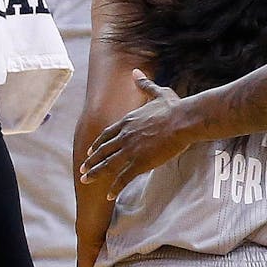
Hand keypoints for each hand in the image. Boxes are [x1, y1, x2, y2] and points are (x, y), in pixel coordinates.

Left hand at [80, 69, 191, 197]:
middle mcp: (125, 135)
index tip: (91, 151)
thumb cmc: (174, 107)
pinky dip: (115, 187)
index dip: (98, 144)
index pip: (107, 134)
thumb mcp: (157, 92)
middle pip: (103, 151)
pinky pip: (123, 178)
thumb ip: (144, 84)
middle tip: (83, 169)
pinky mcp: (140, 162)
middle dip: (91, 161)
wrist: (183, 120)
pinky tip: (109, 195)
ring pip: (108, 165)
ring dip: (96, 174)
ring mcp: (130, 150)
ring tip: (86, 181)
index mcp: (128, 121)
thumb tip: (136, 72)